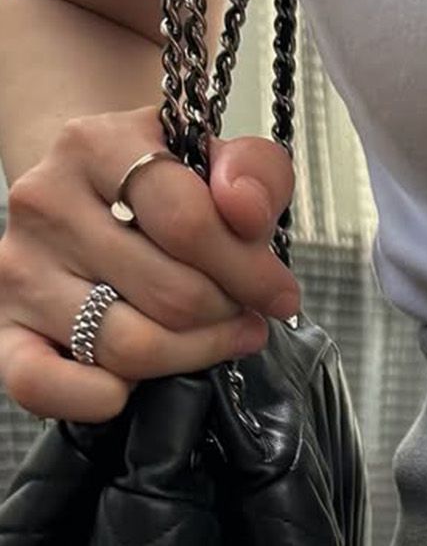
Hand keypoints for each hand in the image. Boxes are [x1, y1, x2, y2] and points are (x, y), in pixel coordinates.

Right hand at [0, 100, 298, 422]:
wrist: (86, 197)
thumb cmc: (163, 192)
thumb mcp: (216, 164)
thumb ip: (255, 173)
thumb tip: (246, 210)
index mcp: (94, 146)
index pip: (189, 222)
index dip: (252, 272)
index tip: (280, 295)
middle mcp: (44, 203)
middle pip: (169, 296)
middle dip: (225, 316)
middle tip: (240, 315)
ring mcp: (20, 270)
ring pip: (129, 347)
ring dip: (189, 357)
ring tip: (208, 340)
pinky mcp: (6, 330)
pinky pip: (41, 385)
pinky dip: (97, 398)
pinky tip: (130, 388)